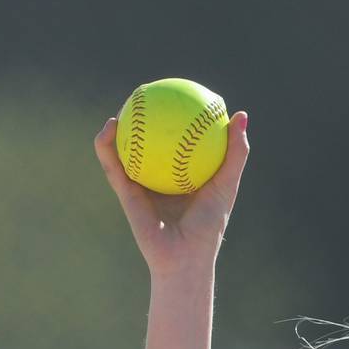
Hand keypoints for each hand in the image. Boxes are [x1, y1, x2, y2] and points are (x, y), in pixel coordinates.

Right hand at [94, 110, 250, 276]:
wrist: (184, 256)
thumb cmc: (209, 224)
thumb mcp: (226, 184)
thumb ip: (234, 153)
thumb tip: (241, 115)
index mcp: (183, 176)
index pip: (182, 142)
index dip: (182, 120)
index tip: (186, 97)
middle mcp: (161, 178)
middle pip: (153, 142)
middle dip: (149, 117)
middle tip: (152, 92)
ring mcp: (141, 184)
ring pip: (126, 150)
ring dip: (121, 126)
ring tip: (125, 103)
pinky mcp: (124, 192)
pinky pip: (112, 163)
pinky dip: (107, 144)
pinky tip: (110, 125)